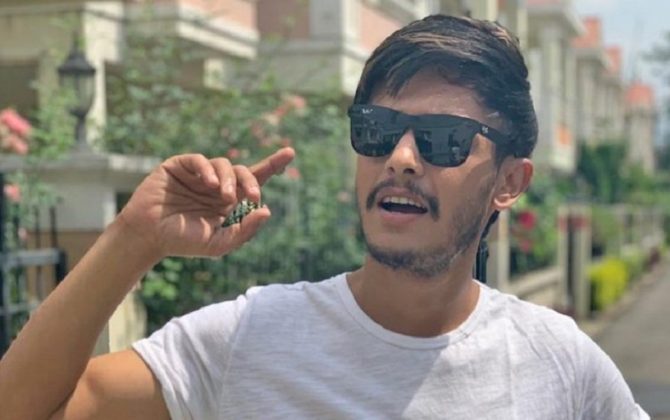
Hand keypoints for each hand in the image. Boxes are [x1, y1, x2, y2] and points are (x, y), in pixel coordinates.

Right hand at [117, 147, 294, 258]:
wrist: (148, 237)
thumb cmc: (183, 242)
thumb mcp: (220, 243)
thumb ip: (244, 230)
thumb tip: (267, 210)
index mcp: (228, 200)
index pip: (254, 178)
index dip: (272, 165)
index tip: (290, 153)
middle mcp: (216, 184)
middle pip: (242, 171)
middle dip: (251, 181)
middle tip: (253, 197)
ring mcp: (198, 174)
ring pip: (223, 164)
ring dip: (228, 179)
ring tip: (223, 196)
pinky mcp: (179, 166)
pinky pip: (198, 160)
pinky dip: (207, 169)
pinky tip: (210, 184)